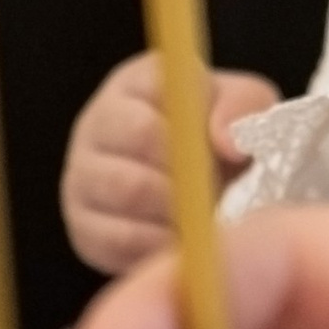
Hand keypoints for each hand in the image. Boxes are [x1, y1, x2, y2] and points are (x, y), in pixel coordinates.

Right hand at [61, 53, 281, 279]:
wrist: (204, 200)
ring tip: (206, 216)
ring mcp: (82, 175)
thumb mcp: (246, 112)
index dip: (200, 117)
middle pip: (141, 135)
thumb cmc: (222, 146)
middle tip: (222, 190)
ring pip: (128, 189)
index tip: (227, 147)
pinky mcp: (83, 227)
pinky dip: (161, 245)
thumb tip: (227, 141)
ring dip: (179, 208)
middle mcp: (100, 122)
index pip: (158, 84)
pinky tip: (184, 243)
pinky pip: (119, 238)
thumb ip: (245, 107)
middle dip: (193, 167)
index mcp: (138, 83)